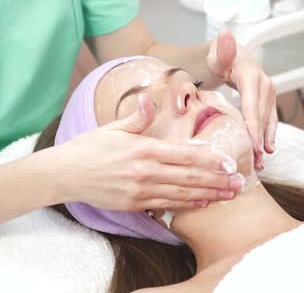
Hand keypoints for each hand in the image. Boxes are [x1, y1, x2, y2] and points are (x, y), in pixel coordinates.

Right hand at [42, 94, 243, 210]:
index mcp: (143, 149)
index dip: (210, 161)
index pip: (185, 156)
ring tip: (228, 196)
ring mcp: (139, 192)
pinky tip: (202, 203)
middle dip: (217, 181)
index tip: (230, 163)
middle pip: (189, 178)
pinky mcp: (133, 205)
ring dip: (208, 195)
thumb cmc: (88, 147)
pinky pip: (166, 206)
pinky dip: (186, 205)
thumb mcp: (112, 127)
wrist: (64, 174)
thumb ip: (137, 117)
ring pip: (182, 195)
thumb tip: (149, 97)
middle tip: (240, 184)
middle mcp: (145, 173)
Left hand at [207, 30, 276, 169]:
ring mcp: (269, 93)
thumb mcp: (217, 52)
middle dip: (259, 139)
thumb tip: (226, 34)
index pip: (252, 104)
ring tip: (260, 163)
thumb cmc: (220, 57)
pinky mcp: (268, 101)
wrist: (231, 56)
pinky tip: (266, 152)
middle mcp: (264, 84)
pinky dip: (267, 137)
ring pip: (268, 121)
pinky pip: (269, 121)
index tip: (251, 144)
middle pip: (261, 116)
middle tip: (255, 160)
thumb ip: (222, 48)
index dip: (252, 124)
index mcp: (251, 76)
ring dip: (265, 142)